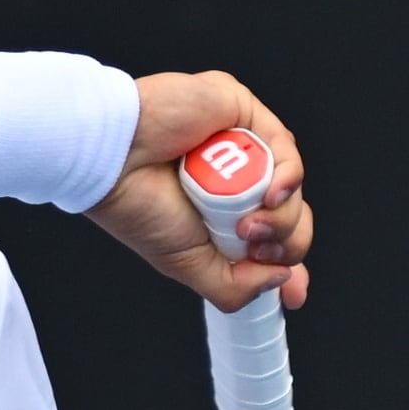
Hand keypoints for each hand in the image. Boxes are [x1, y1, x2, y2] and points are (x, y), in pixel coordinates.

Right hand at [84, 70, 313, 313]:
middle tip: (255, 249)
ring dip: (280, 216)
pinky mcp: (243, 115)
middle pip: (289, 216)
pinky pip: (286, 149)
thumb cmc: (136, 205)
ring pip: (290, 188)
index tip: (294, 294)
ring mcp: (239, 148)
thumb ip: (234, 286)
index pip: (269, 240)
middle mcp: (232, 182)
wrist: (114, 160)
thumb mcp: (188, 265)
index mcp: (218, 216)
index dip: (287, 264)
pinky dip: (288, 178)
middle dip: (284, 243)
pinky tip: (270, 194)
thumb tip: (281, 278)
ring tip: (246, 224)